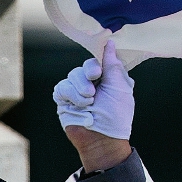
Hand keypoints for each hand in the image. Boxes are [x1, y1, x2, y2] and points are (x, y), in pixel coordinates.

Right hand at [54, 40, 134, 171]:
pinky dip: (71, 94)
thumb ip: (113, 64)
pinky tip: (80, 104)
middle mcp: (93, 83)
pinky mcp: (65, 100)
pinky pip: (62, 87)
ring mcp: (77, 91)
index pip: (100, 60)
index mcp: (108, 79)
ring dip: (81, 88)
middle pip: (85, 66)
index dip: (98, 61)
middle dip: (89, 72)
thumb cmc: (116, 115)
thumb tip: (111, 42)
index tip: (99, 69)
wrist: (101, 139)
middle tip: (95, 82)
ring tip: (90, 101)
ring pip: (72, 75)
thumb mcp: (119, 87)